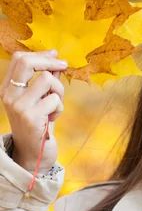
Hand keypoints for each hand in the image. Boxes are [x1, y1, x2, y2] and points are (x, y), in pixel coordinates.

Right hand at [0, 50, 67, 172]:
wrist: (33, 155)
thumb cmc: (38, 127)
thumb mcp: (40, 101)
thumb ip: (45, 82)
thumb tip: (56, 60)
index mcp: (8, 89)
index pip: (19, 59)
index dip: (40, 54)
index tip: (55, 56)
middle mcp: (9, 95)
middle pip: (27, 63)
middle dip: (50, 63)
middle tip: (64, 66)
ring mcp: (18, 106)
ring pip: (47, 80)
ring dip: (59, 91)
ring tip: (56, 105)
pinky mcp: (30, 117)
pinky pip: (54, 100)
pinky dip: (59, 107)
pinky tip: (52, 119)